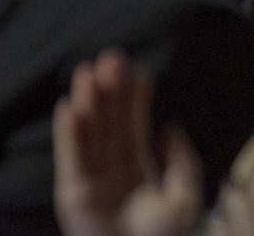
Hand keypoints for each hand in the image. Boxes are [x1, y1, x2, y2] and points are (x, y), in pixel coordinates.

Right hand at [54, 50, 203, 235]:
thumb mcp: (184, 195)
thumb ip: (183, 160)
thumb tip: (171, 126)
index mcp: (135, 169)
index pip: (133, 125)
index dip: (134, 98)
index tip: (137, 70)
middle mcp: (110, 170)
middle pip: (109, 122)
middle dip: (109, 91)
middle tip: (111, 57)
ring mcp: (90, 180)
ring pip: (88, 133)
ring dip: (87, 102)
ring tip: (87, 72)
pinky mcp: (72, 194)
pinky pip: (71, 158)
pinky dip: (68, 133)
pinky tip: (68, 107)